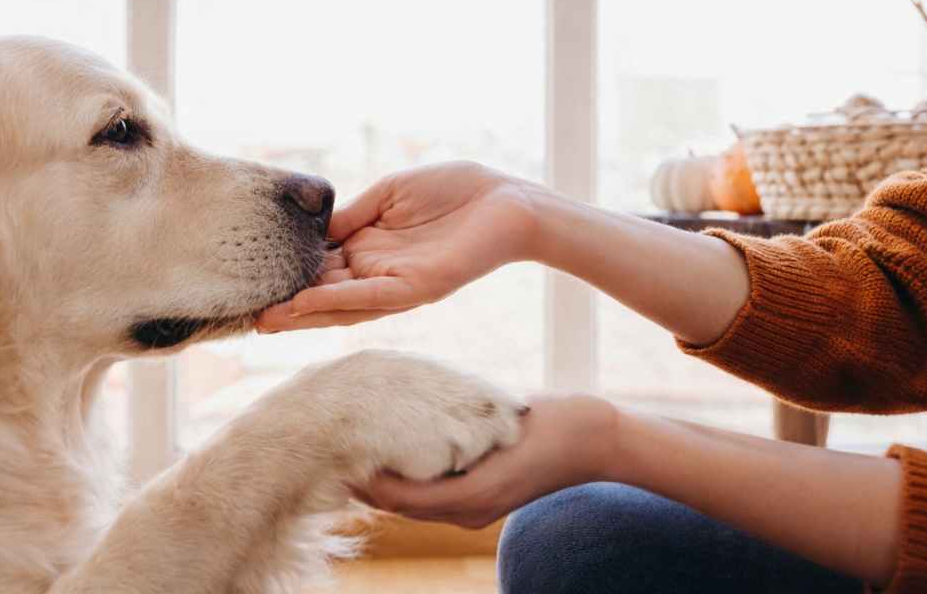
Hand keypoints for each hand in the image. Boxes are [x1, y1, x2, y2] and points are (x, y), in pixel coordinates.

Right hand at [257, 161, 544, 331]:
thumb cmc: (454, 189)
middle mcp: (378, 272)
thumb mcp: (389, 194)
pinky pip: (371, 297)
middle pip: (324, 294)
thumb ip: (351, 215)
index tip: (253, 284)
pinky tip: (306, 302)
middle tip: (246, 317)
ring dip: (304, 313)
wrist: (506, 199)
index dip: (289, 277)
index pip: (320, 268)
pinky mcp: (418, 286)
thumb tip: (312, 228)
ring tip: (265, 320)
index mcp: (369, 248)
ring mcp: (397, 282)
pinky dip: (337, 300)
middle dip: (287, 306)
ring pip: (342, 304)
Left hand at [352, 395, 617, 528]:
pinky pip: (434, 495)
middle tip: (333, 449)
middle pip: (399, 505)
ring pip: (414, 503)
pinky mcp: (482, 498)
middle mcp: (468, 510)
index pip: (397, 498)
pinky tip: (394, 452)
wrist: (593, 438)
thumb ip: (451, 427)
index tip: (336, 453)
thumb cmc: (547, 424)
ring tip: (354, 449)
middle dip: (365, 482)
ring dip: (384, 482)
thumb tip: (400, 415)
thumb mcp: (495, 420)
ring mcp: (476, 508)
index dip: (363, 478)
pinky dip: (409, 480)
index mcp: (470, 497)